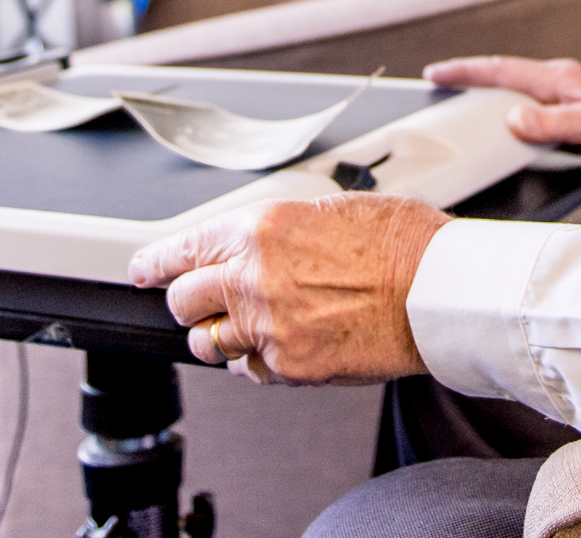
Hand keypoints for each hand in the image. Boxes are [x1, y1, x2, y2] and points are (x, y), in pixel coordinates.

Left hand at [129, 193, 446, 383]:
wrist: (438, 291)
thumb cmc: (401, 244)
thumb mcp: (328, 209)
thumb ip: (276, 232)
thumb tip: (250, 245)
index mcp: (261, 229)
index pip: (183, 249)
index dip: (154, 263)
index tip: (142, 270)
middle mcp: (255, 277)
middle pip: (183, 301)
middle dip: (188, 302)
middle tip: (200, 302)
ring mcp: (270, 328)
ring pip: (208, 343)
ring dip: (218, 335)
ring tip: (247, 325)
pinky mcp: (291, 367)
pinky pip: (250, 371)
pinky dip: (256, 361)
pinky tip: (282, 344)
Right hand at [424, 56, 580, 184]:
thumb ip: (554, 123)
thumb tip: (512, 118)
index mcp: (561, 80)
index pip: (503, 70)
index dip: (468, 72)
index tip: (438, 73)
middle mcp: (560, 87)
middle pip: (504, 77)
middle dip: (470, 79)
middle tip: (439, 83)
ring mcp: (566, 104)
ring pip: (516, 96)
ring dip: (489, 99)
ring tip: (462, 107)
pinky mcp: (574, 123)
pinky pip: (531, 118)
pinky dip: (509, 120)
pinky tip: (504, 132)